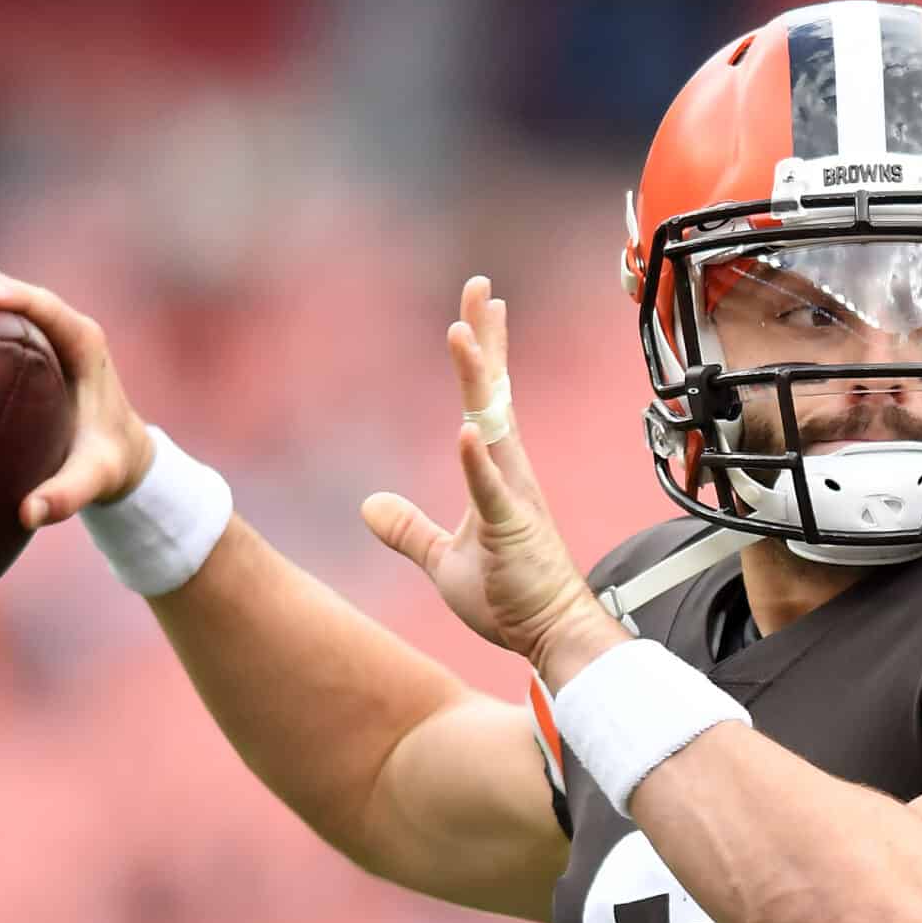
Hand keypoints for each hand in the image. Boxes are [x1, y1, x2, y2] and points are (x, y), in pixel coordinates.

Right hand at [0, 260, 154, 529]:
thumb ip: (69, 495)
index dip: (15, 297)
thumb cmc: (108, 461)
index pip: (44, 306)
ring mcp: (26, 320)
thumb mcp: (97, 479)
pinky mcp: (5, 329)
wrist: (119, 448)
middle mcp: (52, 321)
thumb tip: (28, 514)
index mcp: (81, 341)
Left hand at [362, 278, 623, 680]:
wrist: (552, 635)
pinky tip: (464, 431)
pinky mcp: (511, 531)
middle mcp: (510, 473)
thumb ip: (409, 530)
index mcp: (497, 474)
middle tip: (480, 286)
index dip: (481, 354)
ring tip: (461, 333)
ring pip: (492, 427)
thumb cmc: (509, 597)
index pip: (486, 402)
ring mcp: (513, 498)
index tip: (476, 308)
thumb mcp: (442, 561)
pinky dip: (476, 462)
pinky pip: (491, 491)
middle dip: (485, 341)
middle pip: (494, 395)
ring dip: (476, 381)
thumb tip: (369, 506)